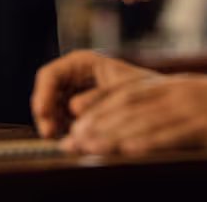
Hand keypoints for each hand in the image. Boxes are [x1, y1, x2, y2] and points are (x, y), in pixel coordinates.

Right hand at [31, 49, 156, 137]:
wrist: (164, 106)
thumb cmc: (148, 93)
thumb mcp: (123, 91)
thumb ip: (97, 99)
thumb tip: (74, 108)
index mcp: (82, 63)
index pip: (50, 76)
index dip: (42, 94)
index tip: (43, 114)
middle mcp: (73, 78)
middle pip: (45, 95)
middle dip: (45, 115)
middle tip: (50, 135)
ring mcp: (73, 96)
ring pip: (50, 112)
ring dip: (53, 127)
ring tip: (66, 141)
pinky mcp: (77, 115)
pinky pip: (61, 125)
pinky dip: (64, 134)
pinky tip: (74, 143)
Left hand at [63, 74, 206, 155]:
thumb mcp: (193, 94)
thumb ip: (163, 102)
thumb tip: (132, 119)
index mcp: (171, 85)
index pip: (125, 93)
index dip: (96, 105)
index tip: (73, 118)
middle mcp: (174, 93)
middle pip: (126, 108)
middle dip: (94, 124)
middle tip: (69, 140)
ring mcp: (188, 109)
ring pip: (141, 121)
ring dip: (110, 135)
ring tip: (86, 147)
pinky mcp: (204, 128)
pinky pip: (171, 136)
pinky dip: (147, 144)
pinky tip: (127, 152)